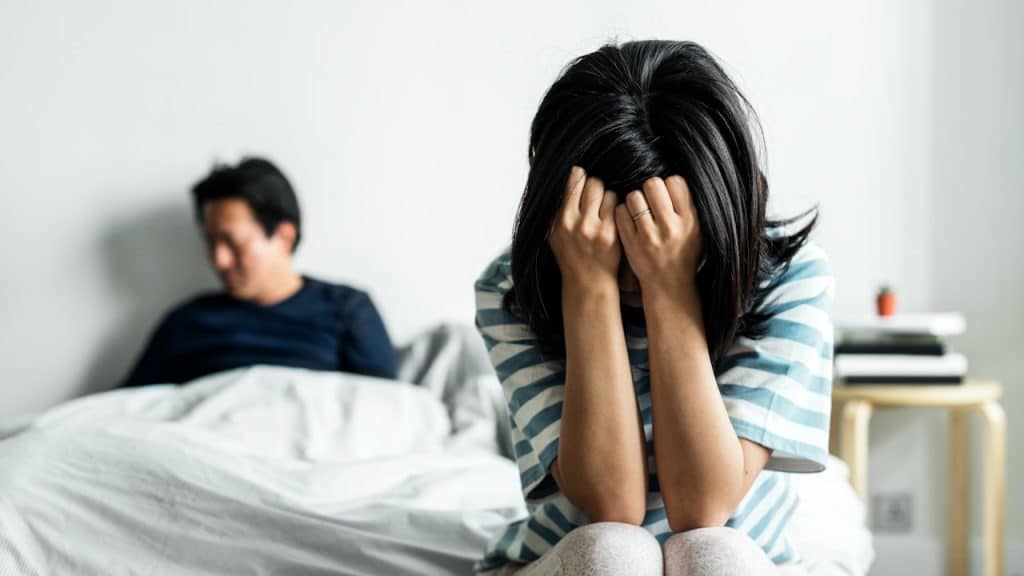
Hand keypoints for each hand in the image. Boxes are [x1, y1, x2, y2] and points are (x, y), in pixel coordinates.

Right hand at [548, 166, 619, 288]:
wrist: (588, 282)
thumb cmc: (572, 255)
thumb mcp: (555, 234)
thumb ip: (559, 207)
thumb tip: (572, 172)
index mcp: (559, 221)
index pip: (572, 183)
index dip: (579, 176)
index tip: (582, 178)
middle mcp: (574, 224)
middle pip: (591, 183)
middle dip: (595, 185)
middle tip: (595, 195)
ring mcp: (594, 229)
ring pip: (605, 191)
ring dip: (606, 196)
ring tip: (603, 208)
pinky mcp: (611, 234)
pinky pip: (617, 205)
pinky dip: (615, 207)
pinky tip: (611, 217)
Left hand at [614, 176, 702, 295]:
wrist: (670, 285)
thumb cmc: (683, 253)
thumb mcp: (696, 230)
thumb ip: (688, 206)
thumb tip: (672, 179)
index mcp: (690, 220)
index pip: (675, 182)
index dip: (668, 185)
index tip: (666, 195)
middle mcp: (670, 227)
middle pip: (652, 184)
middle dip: (649, 189)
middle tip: (650, 201)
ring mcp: (649, 236)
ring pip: (634, 196)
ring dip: (634, 201)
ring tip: (639, 211)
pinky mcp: (631, 244)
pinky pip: (620, 213)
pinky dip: (622, 213)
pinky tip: (629, 221)